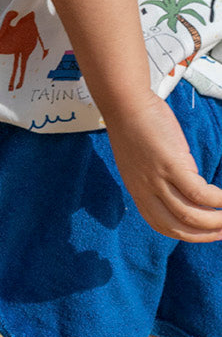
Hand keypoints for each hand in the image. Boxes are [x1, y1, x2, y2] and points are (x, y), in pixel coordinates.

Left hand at [105, 88, 221, 241]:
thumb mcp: (138, 160)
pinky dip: (216, 201)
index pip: (160, 224)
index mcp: (136, 189)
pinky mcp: (171, 164)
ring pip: (190, 215)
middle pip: (176, 227)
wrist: (124, 101)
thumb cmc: (134, 123)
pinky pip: (199, 193)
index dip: (184, 234)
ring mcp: (157, 178)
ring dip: (214, 222)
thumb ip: (154, 177)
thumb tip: (181, 187)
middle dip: (202, 235)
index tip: (202, 234)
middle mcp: (145, 189)